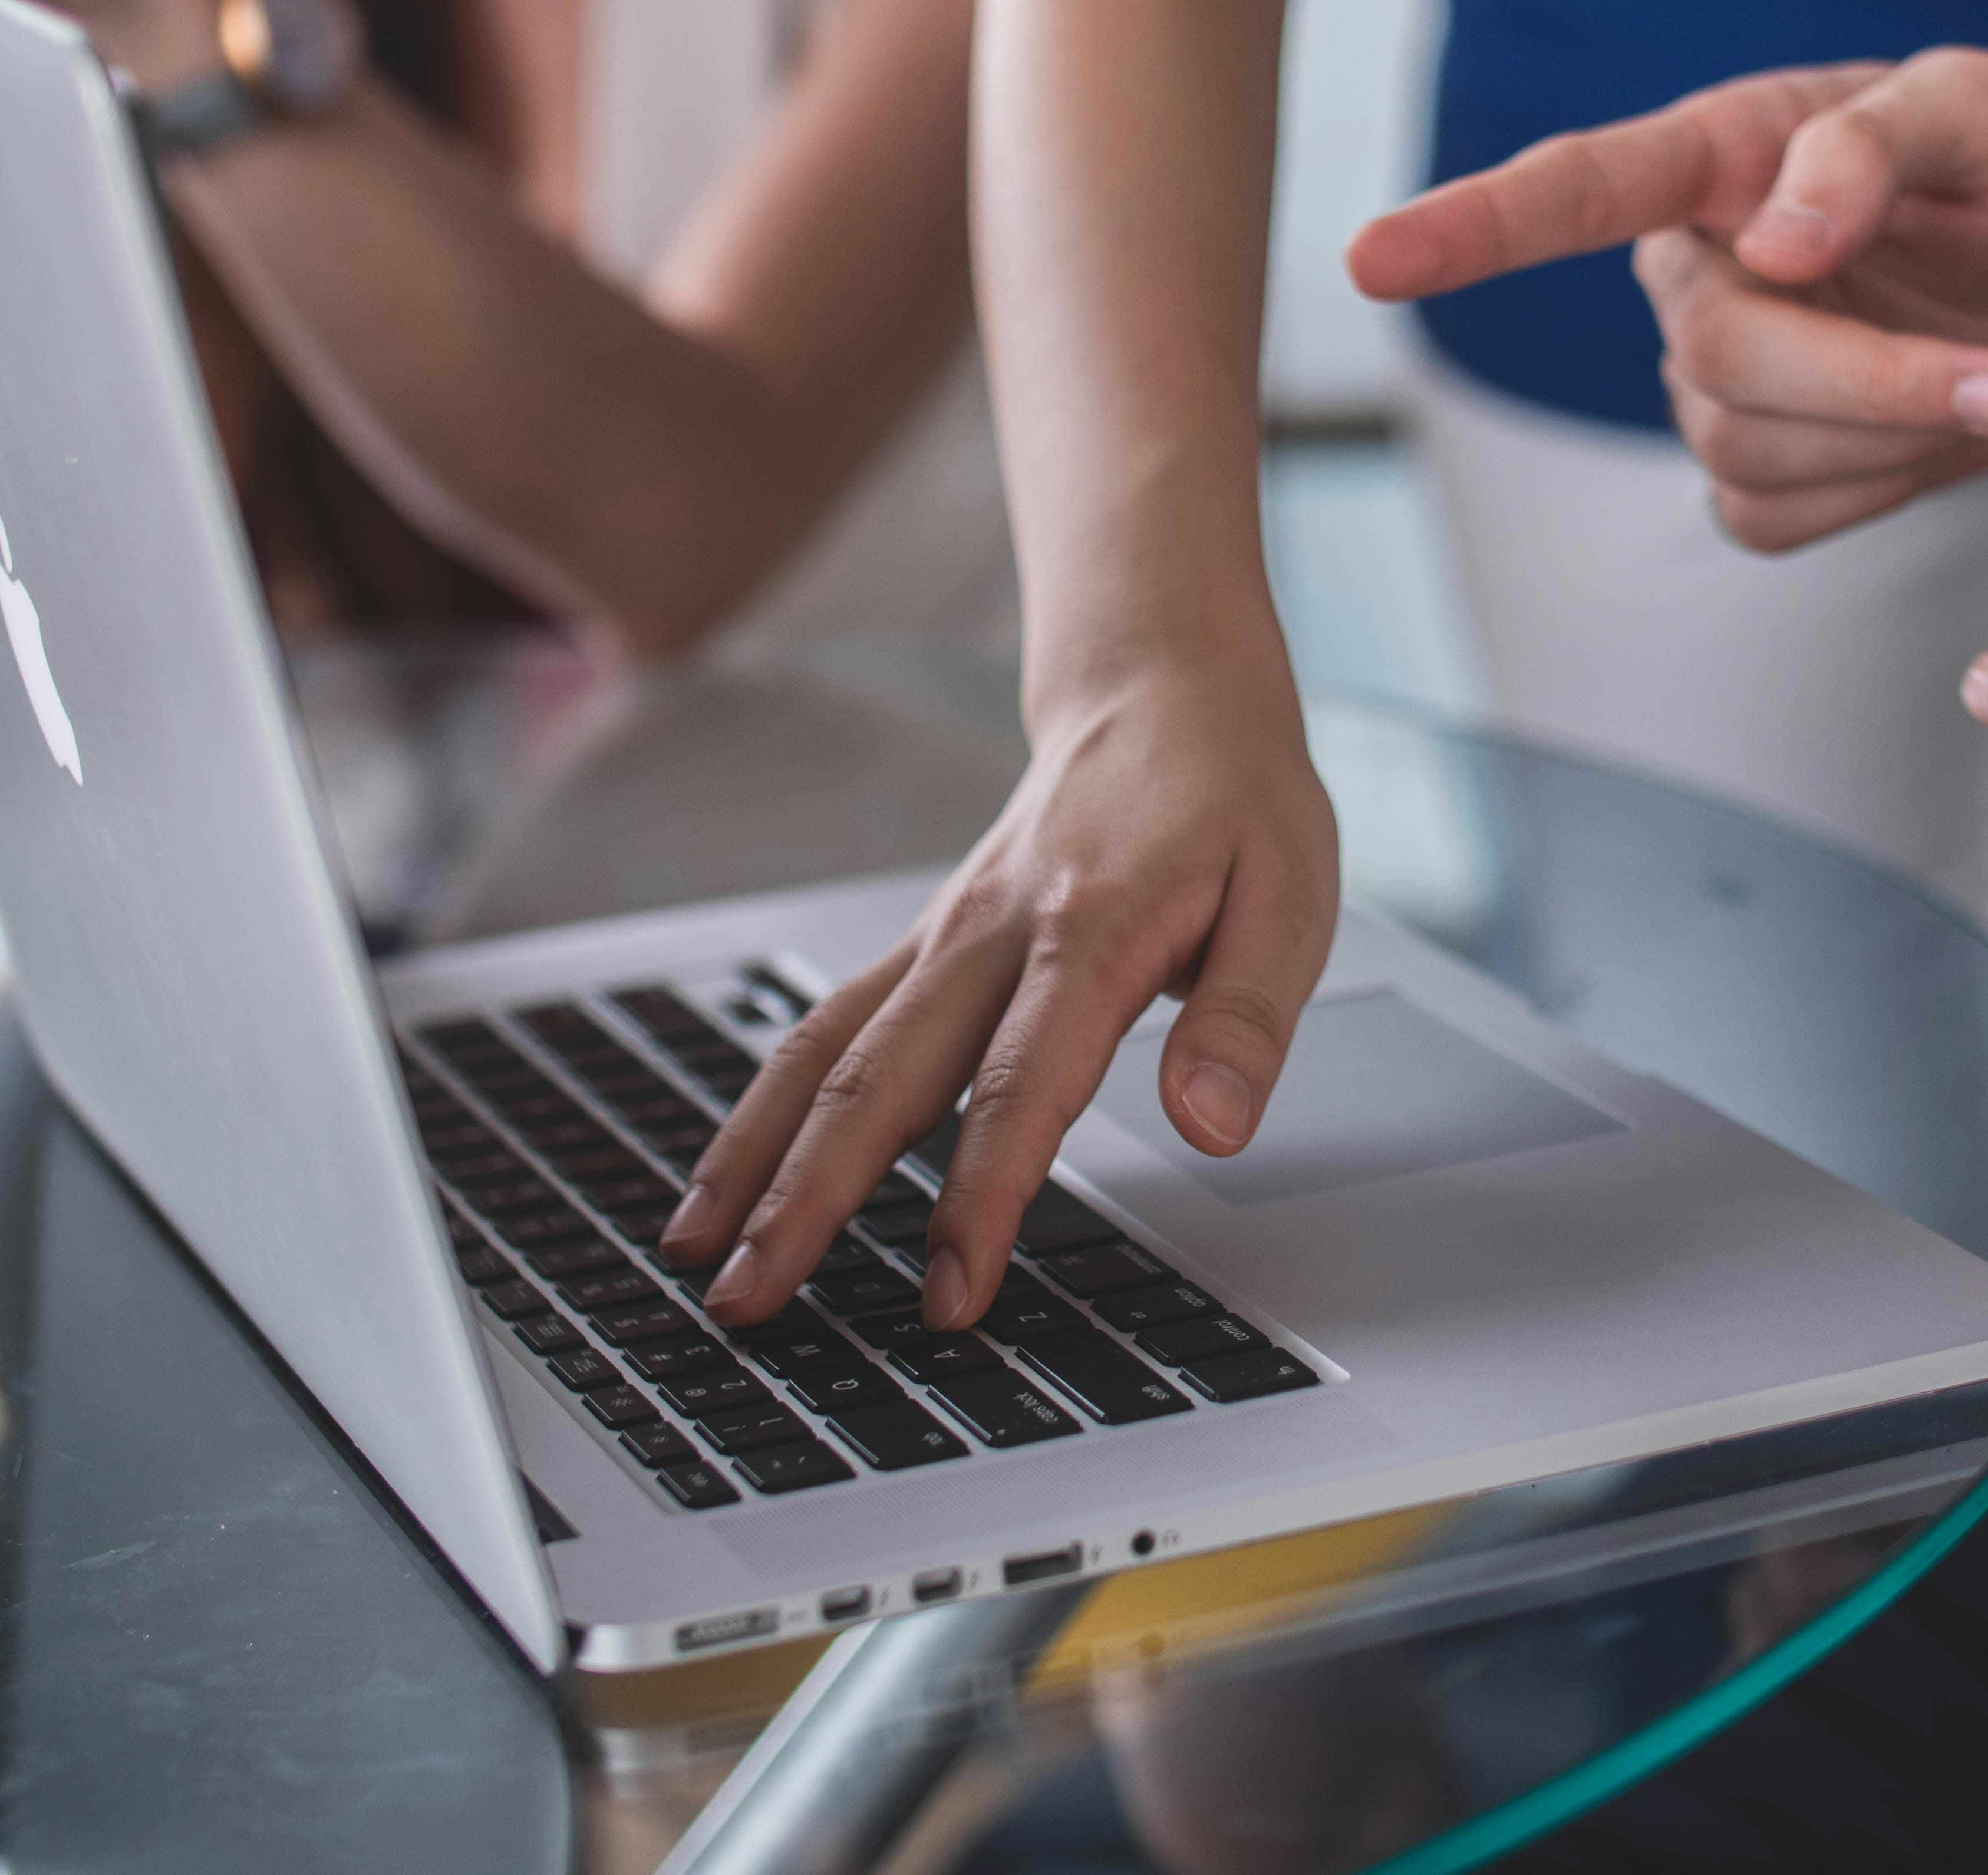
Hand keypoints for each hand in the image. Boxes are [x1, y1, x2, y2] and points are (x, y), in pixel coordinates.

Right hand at [663, 657, 1338, 1326]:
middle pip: (880, 1078)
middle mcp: (991, 934)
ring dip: (756, 1157)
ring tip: (695, 1254)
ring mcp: (942, 937)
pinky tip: (729, 1176)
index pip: (1021, 1085)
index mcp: (1092, 930)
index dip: (982, 1195)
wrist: (1161, 686)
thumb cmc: (1233, 798)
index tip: (950, 1292)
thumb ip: (1246, 1018)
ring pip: (825, 1052)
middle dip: (809, 1199)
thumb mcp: (1292, 895)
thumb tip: (1212, 1126)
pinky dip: (767, 1106)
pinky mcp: (923, 945)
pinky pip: (826, 1026)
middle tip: (751, 1300)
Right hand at [1348, 49, 1987, 552]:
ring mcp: (1711, 381)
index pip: (1573, 190)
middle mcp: (1694, 268)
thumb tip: (1776, 239)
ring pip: (1747, 446)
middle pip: (1717, 355)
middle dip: (1869, 379)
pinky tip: (1921, 435)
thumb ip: (1881, 140)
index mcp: (1722, 155)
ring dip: (1893, 430)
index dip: (1468, 229)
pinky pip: (1774, 516)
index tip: (1370, 260)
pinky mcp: (1752, 477)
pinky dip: (1877, 492)